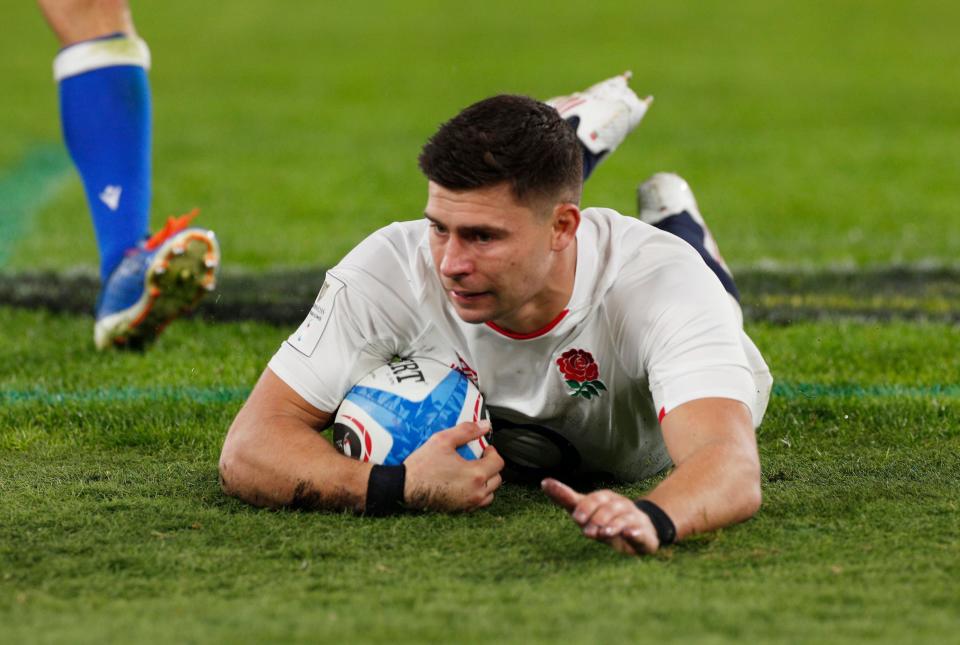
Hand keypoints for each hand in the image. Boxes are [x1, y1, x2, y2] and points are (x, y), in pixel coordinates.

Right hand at [403, 421, 503, 511]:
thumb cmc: (422, 466)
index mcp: (475, 474)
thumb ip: (466, 431)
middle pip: (497, 478)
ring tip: (473, 472)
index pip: (498, 462)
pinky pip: (478, 503)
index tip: (484, 448)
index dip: (492, 452)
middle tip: (478, 458)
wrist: (404, 487)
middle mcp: (476, 492)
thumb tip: (483, 426)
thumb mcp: (443, 440)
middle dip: (490, 466)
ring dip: (486, 481)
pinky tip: (464, 484)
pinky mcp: (460, 510)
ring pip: (490, 493)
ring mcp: (468, 503)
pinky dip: (477, 493)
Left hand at [541, 478, 659, 554]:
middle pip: (607, 507)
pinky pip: (639, 531)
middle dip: (597, 518)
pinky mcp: (641, 531)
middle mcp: (618, 504)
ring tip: (603, 533)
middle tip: (587, 531)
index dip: (585, 507)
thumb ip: (566, 498)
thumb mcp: (586, 510)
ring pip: (623, 518)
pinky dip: (635, 532)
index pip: (593, 499)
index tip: (576, 517)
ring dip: (613, 525)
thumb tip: (544, 482)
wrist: (641, 529)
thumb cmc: (606, 519)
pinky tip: (629, 534)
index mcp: (603, 499)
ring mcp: (631, 517)